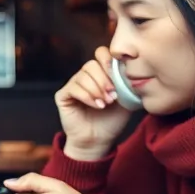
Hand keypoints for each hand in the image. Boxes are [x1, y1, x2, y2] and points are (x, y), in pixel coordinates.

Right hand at [56, 46, 132, 160]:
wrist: (99, 140)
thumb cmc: (112, 120)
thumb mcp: (127, 99)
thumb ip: (128, 83)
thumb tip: (131, 70)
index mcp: (100, 73)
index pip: (101, 54)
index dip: (110, 61)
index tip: (119, 77)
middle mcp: (85, 76)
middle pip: (91, 64)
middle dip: (104, 79)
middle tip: (113, 95)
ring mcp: (73, 85)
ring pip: (83, 75)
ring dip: (97, 90)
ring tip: (105, 103)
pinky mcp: (63, 95)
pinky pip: (74, 88)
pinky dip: (87, 96)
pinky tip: (96, 106)